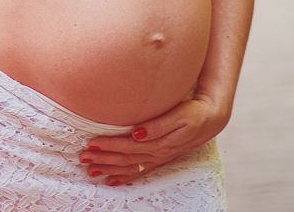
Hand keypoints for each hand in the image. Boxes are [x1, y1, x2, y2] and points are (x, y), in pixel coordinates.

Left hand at [77, 95, 228, 185]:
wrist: (211, 118)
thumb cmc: (193, 113)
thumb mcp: (179, 115)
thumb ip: (157, 125)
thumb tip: (137, 132)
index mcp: (159, 142)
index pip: (128, 146)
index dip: (108, 145)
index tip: (90, 143)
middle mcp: (157, 152)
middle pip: (125, 158)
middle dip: (103, 159)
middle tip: (82, 159)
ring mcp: (158, 157)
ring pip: (129, 166)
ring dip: (109, 169)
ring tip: (91, 172)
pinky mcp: (160, 157)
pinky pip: (140, 171)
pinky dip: (125, 177)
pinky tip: (112, 181)